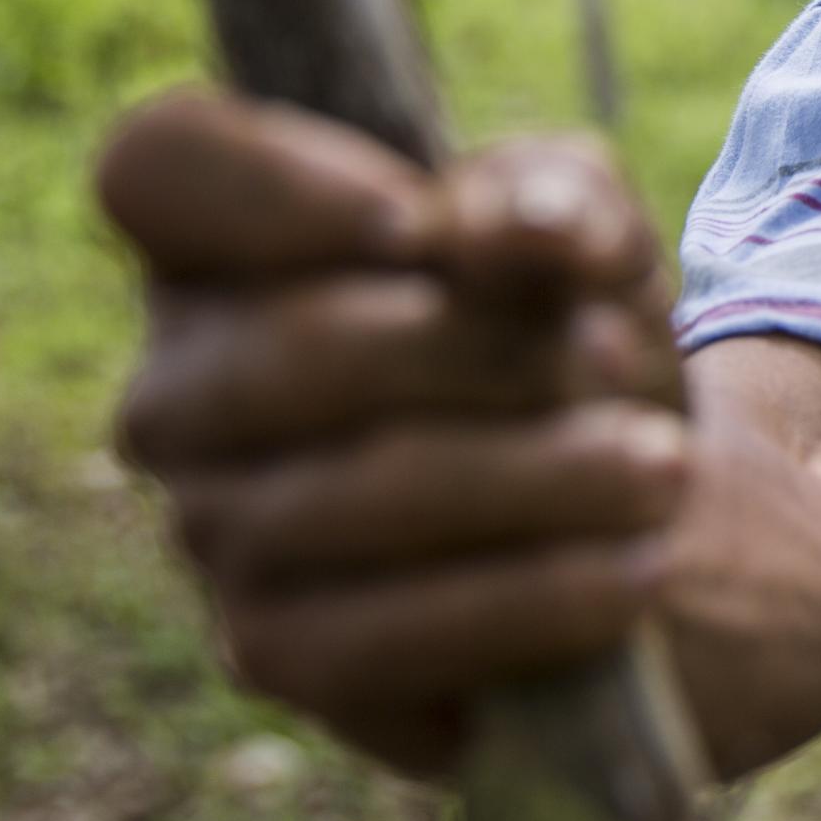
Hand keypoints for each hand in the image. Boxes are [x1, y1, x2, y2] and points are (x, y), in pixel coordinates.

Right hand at [99, 91, 687, 776]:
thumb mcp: (592, 235)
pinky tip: (630, 572)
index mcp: (224, 248)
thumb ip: (556, 197)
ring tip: (664, 468)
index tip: (417, 222)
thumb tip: (517, 230)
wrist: (632, 506)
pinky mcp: (274, 652)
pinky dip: (522, 602)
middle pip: (292, 349)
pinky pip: (370, 641)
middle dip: (481, 351)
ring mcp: (213, 527)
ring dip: (534, 479)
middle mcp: (183, 389)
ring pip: (344, 498)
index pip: (156, 167)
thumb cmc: (571, 333)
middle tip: (619, 359)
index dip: (272, 184)